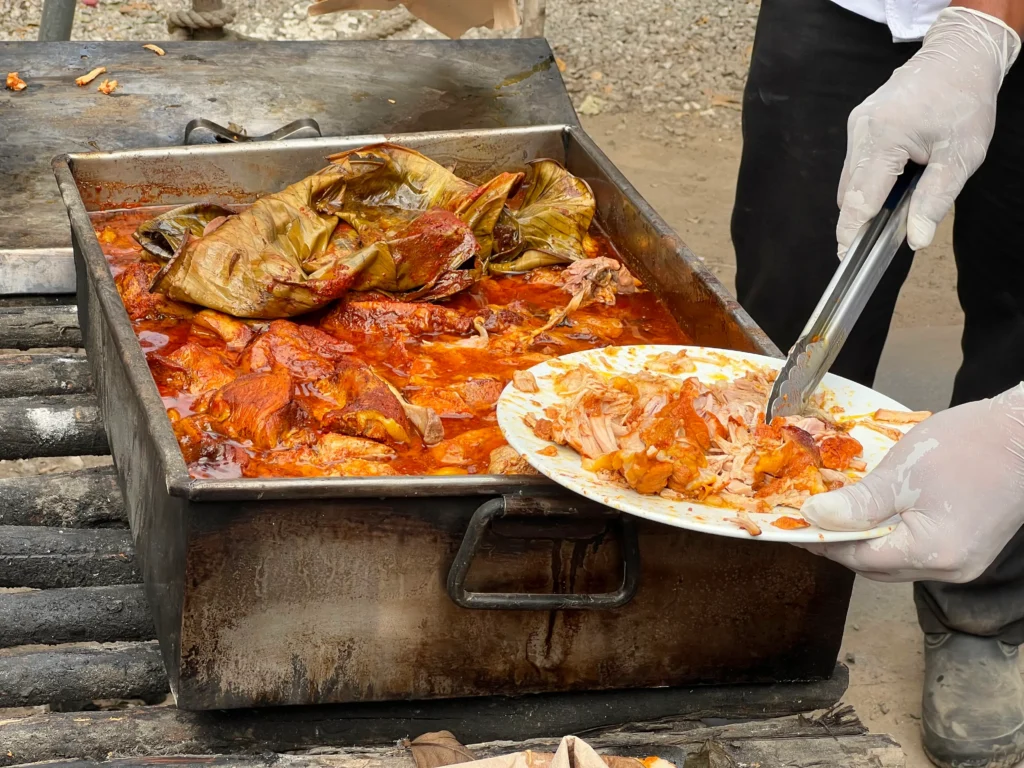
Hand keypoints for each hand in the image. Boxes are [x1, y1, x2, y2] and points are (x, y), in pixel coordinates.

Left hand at [799, 384, 1023, 582]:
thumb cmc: (970, 445)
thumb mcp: (901, 472)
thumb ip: (857, 503)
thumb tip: (815, 518)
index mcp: (933, 554)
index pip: (860, 559)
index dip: (825, 542)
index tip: (797, 525)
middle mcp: (950, 569)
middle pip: (878, 567)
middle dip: (842, 545)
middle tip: (812, 520)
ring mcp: (964, 561)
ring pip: (897, 561)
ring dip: (865, 541)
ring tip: (837, 516)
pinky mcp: (969, 547)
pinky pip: (917, 550)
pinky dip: (891, 536)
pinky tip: (874, 515)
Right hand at [836, 7, 1019, 256]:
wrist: (957, 57)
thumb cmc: (964, 102)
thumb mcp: (962, 155)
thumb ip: (935, 199)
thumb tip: (916, 238)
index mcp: (885, 138)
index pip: (860, 198)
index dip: (852, 231)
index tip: (846, 257)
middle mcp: (862, 131)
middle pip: (849, 192)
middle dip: (860, 218)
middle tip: (874, 241)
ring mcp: (857, 125)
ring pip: (850, 179)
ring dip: (867, 198)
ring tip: (896, 205)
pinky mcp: (859, 123)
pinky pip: (856, 163)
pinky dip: (870, 180)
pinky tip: (895, 181)